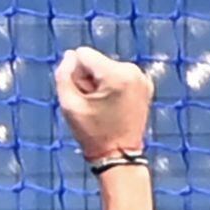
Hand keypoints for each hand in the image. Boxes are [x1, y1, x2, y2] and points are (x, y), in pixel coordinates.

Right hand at [55, 47, 152, 161]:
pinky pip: (120, 76)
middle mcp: (133, 70)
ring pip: (107, 68)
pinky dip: (113, 87)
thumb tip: (70, 56)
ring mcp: (142, 76)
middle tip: (92, 105)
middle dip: (88, 79)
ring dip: (99, 83)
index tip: (83, 96)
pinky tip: (113, 106)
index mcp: (116, 74)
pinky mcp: (146, 84)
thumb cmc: (92, 133)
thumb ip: (63, 76)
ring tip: (102, 107)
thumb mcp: (69, 105)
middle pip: (97, 61)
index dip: (75, 75)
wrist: (120, 154)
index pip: (83, 54)